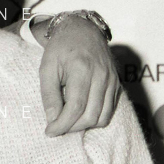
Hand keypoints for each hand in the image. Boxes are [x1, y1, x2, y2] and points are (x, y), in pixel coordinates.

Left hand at [33, 14, 117, 135]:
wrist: (82, 31)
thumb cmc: (60, 49)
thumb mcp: (47, 68)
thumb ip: (49, 95)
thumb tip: (52, 120)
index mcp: (82, 69)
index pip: (76, 107)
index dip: (62, 124)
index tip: (50, 132)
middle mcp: (102, 76)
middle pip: (91, 115)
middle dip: (72, 127)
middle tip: (56, 128)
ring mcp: (112, 80)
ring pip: (103, 116)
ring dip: (84, 126)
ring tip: (67, 122)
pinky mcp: (116, 84)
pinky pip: (109, 110)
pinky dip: (95, 118)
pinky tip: (80, 115)